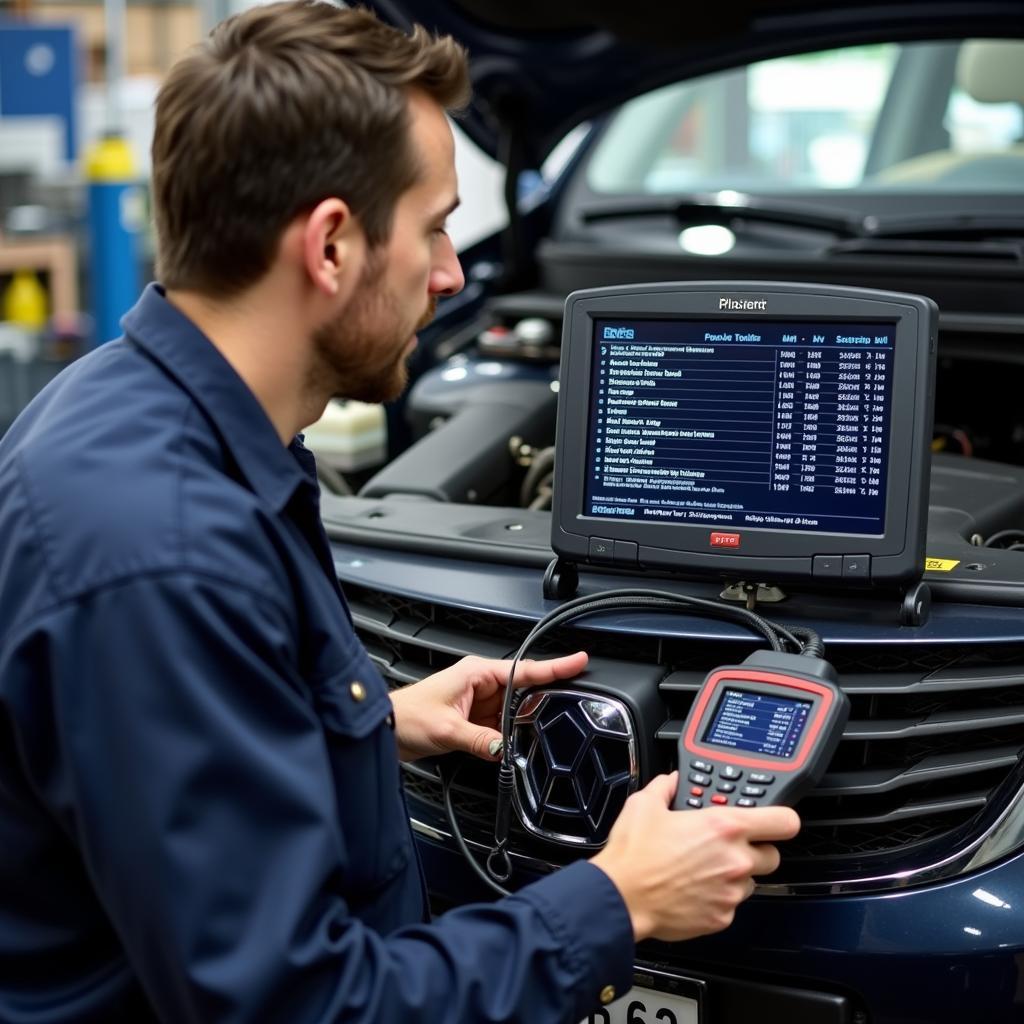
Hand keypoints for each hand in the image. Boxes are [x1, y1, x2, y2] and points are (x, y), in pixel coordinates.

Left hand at [389, 652, 588, 761]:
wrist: (385, 729)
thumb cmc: (407, 716)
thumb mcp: (446, 729)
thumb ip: (480, 740)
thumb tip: (505, 749)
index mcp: (477, 672)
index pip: (524, 669)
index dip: (555, 667)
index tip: (579, 661)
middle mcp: (481, 683)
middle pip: (525, 689)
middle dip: (546, 698)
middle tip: (571, 706)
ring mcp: (479, 701)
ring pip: (516, 709)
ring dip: (526, 720)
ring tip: (543, 730)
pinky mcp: (475, 719)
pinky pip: (503, 724)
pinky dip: (512, 733)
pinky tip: (519, 742)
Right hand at [591, 772, 799, 941]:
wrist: (621, 897)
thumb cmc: (634, 854)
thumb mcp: (645, 804)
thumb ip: (666, 787)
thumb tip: (672, 781)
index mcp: (723, 827)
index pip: (784, 821)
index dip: (783, 819)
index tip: (776, 820)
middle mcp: (734, 860)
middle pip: (773, 855)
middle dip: (756, 849)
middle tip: (729, 846)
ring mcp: (730, 892)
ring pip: (752, 881)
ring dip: (735, 875)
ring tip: (704, 869)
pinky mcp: (721, 917)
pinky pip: (731, 904)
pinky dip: (718, 897)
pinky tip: (694, 889)